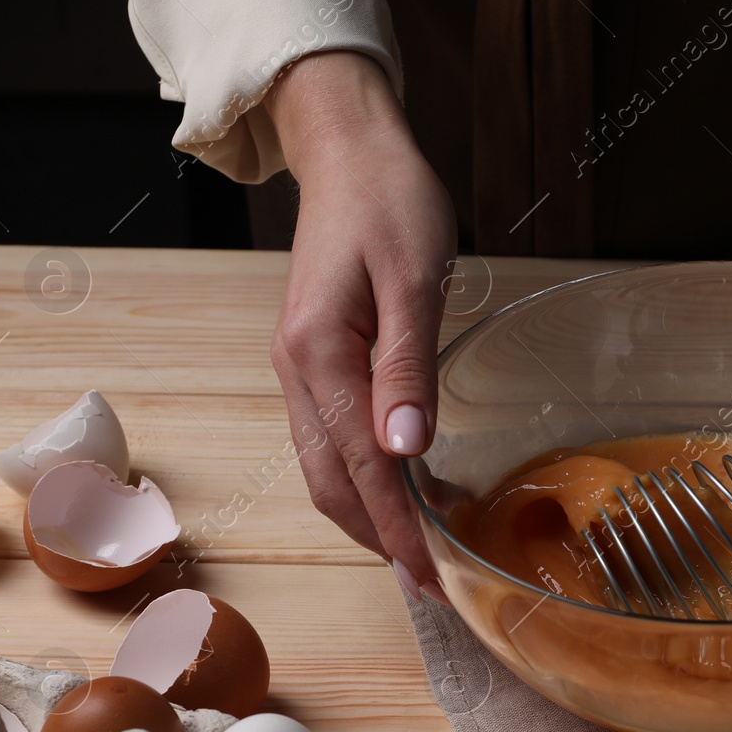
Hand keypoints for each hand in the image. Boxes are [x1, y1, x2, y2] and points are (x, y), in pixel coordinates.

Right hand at [266, 50, 456, 600]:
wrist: (348, 152)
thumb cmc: (389, 202)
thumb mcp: (413, 279)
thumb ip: (407, 368)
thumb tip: (406, 453)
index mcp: (318, 354)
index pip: (360, 467)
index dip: (398, 529)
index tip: (431, 575)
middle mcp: (297, 372)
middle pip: (330, 483)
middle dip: (380, 538)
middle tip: (434, 579)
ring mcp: (300, 369)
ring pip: (326, 468)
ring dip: (371, 513)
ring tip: (426, 544)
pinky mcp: (314, 362)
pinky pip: (333, 439)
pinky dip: (367, 476)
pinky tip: (410, 484)